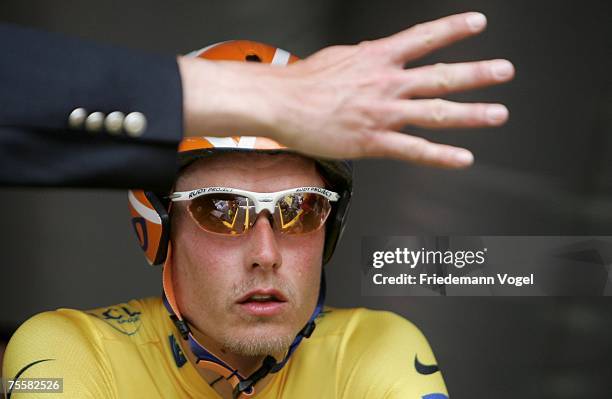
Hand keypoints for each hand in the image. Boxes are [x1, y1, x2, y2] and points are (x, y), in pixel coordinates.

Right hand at [179, 12, 513, 167]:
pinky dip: (441, 156)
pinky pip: (414, 150)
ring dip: (472, 113)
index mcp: (377, 58)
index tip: (477, 22)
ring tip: (498, 113)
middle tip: (504, 71)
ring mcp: (383, 113)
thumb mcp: (340, 56)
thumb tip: (379, 53)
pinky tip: (463, 158)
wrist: (280, 103)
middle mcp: (387, 83)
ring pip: (436, 112)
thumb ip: (366, 56)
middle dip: (477, 73)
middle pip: (441, 75)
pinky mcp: (373, 141)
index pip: (424, 38)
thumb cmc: (304, 82)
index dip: (453, 28)